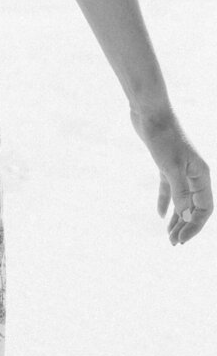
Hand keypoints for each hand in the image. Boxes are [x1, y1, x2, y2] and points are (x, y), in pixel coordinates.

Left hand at [130, 105, 210, 244]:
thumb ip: (180, 191)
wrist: (150, 113)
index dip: (194, 226)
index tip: (180, 240)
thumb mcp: (170, 167)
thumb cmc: (163, 137)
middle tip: (172, 243)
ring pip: (182, 199)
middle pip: (194, 206)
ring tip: (168, 235)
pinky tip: (160, 215)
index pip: (204, 208)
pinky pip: (169, 188)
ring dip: (177, 217)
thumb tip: (187, 215)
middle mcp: (195, 173)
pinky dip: (165, 201)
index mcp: (202, 175)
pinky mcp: (167, 164)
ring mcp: (181, 168)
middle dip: (185, 226)